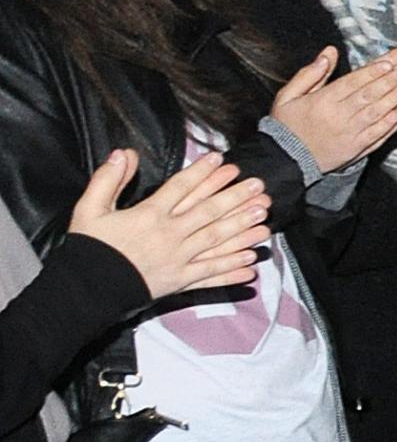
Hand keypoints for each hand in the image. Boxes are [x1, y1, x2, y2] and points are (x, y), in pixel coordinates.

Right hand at [68, 147, 265, 299]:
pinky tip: (252, 264)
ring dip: (243, 231)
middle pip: (208, 213)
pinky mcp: (180, 281)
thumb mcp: (89, 208)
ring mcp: (178, 260)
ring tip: (265, 219)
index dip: (204, 173)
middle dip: (236, 198)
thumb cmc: (89, 246)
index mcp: (149, 215)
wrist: (87, 288)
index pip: (182, 188)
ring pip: (217, 243)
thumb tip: (124, 153)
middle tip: (259, 186)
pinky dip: (232, 270)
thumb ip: (107, 179)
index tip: (223, 161)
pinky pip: (211, 275)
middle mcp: (170, 236)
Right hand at [268, 43, 396, 170]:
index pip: (354, 82)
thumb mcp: (289, 95)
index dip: (375, 71)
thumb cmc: (288, 125)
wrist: (288, 160)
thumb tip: (329, 52)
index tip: (393, 60)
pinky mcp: (360, 147)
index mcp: (323, 101)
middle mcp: (340, 116)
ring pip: (381, 110)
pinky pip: (382, 132)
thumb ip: (310, 73)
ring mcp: (353, 133)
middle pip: (373, 92)